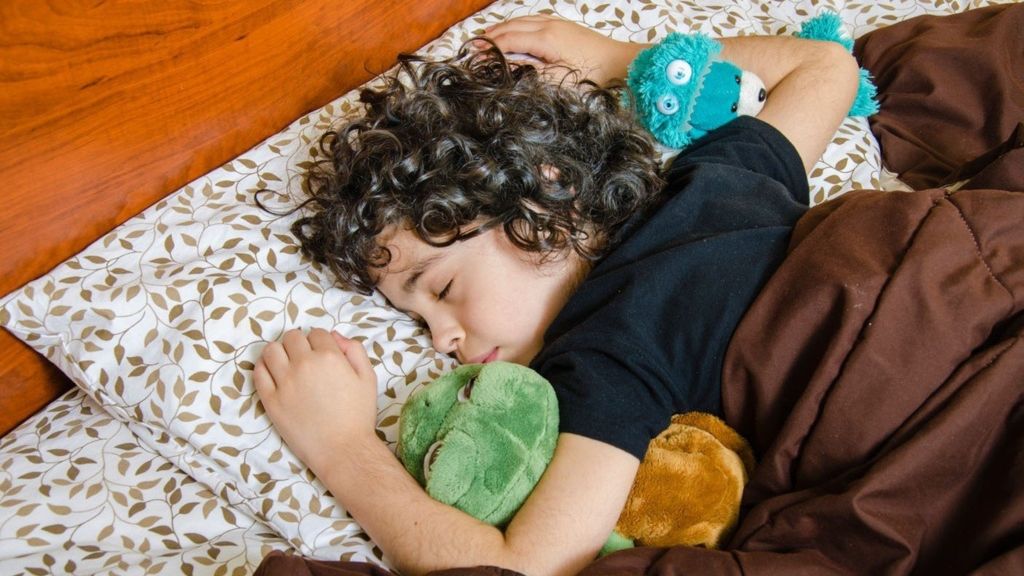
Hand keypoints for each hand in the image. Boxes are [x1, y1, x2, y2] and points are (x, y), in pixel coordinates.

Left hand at [254, 328, 377, 472]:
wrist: (343, 449)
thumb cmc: (358, 415)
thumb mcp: (368, 377)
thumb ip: (354, 350)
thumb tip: (335, 336)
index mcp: (330, 357)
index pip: (316, 333)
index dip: (320, 341)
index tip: (322, 354)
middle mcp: (304, 365)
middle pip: (292, 337)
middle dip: (300, 343)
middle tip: (305, 359)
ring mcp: (284, 382)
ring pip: (271, 350)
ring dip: (280, 352)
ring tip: (287, 364)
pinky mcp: (271, 400)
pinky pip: (259, 373)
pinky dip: (264, 367)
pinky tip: (274, 373)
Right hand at [484, 15, 645, 85]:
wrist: (619, 62)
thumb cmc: (590, 75)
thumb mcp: (556, 80)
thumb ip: (529, 72)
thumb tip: (505, 66)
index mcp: (544, 39)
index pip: (508, 40)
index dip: (489, 49)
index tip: (473, 56)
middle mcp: (547, 25)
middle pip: (511, 26)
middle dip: (491, 36)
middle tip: (474, 47)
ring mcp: (556, 22)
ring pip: (521, 20)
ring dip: (503, 27)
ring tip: (487, 36)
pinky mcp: (563, 24)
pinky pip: (532, 18)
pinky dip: (517, 23)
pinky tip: (514, 28)